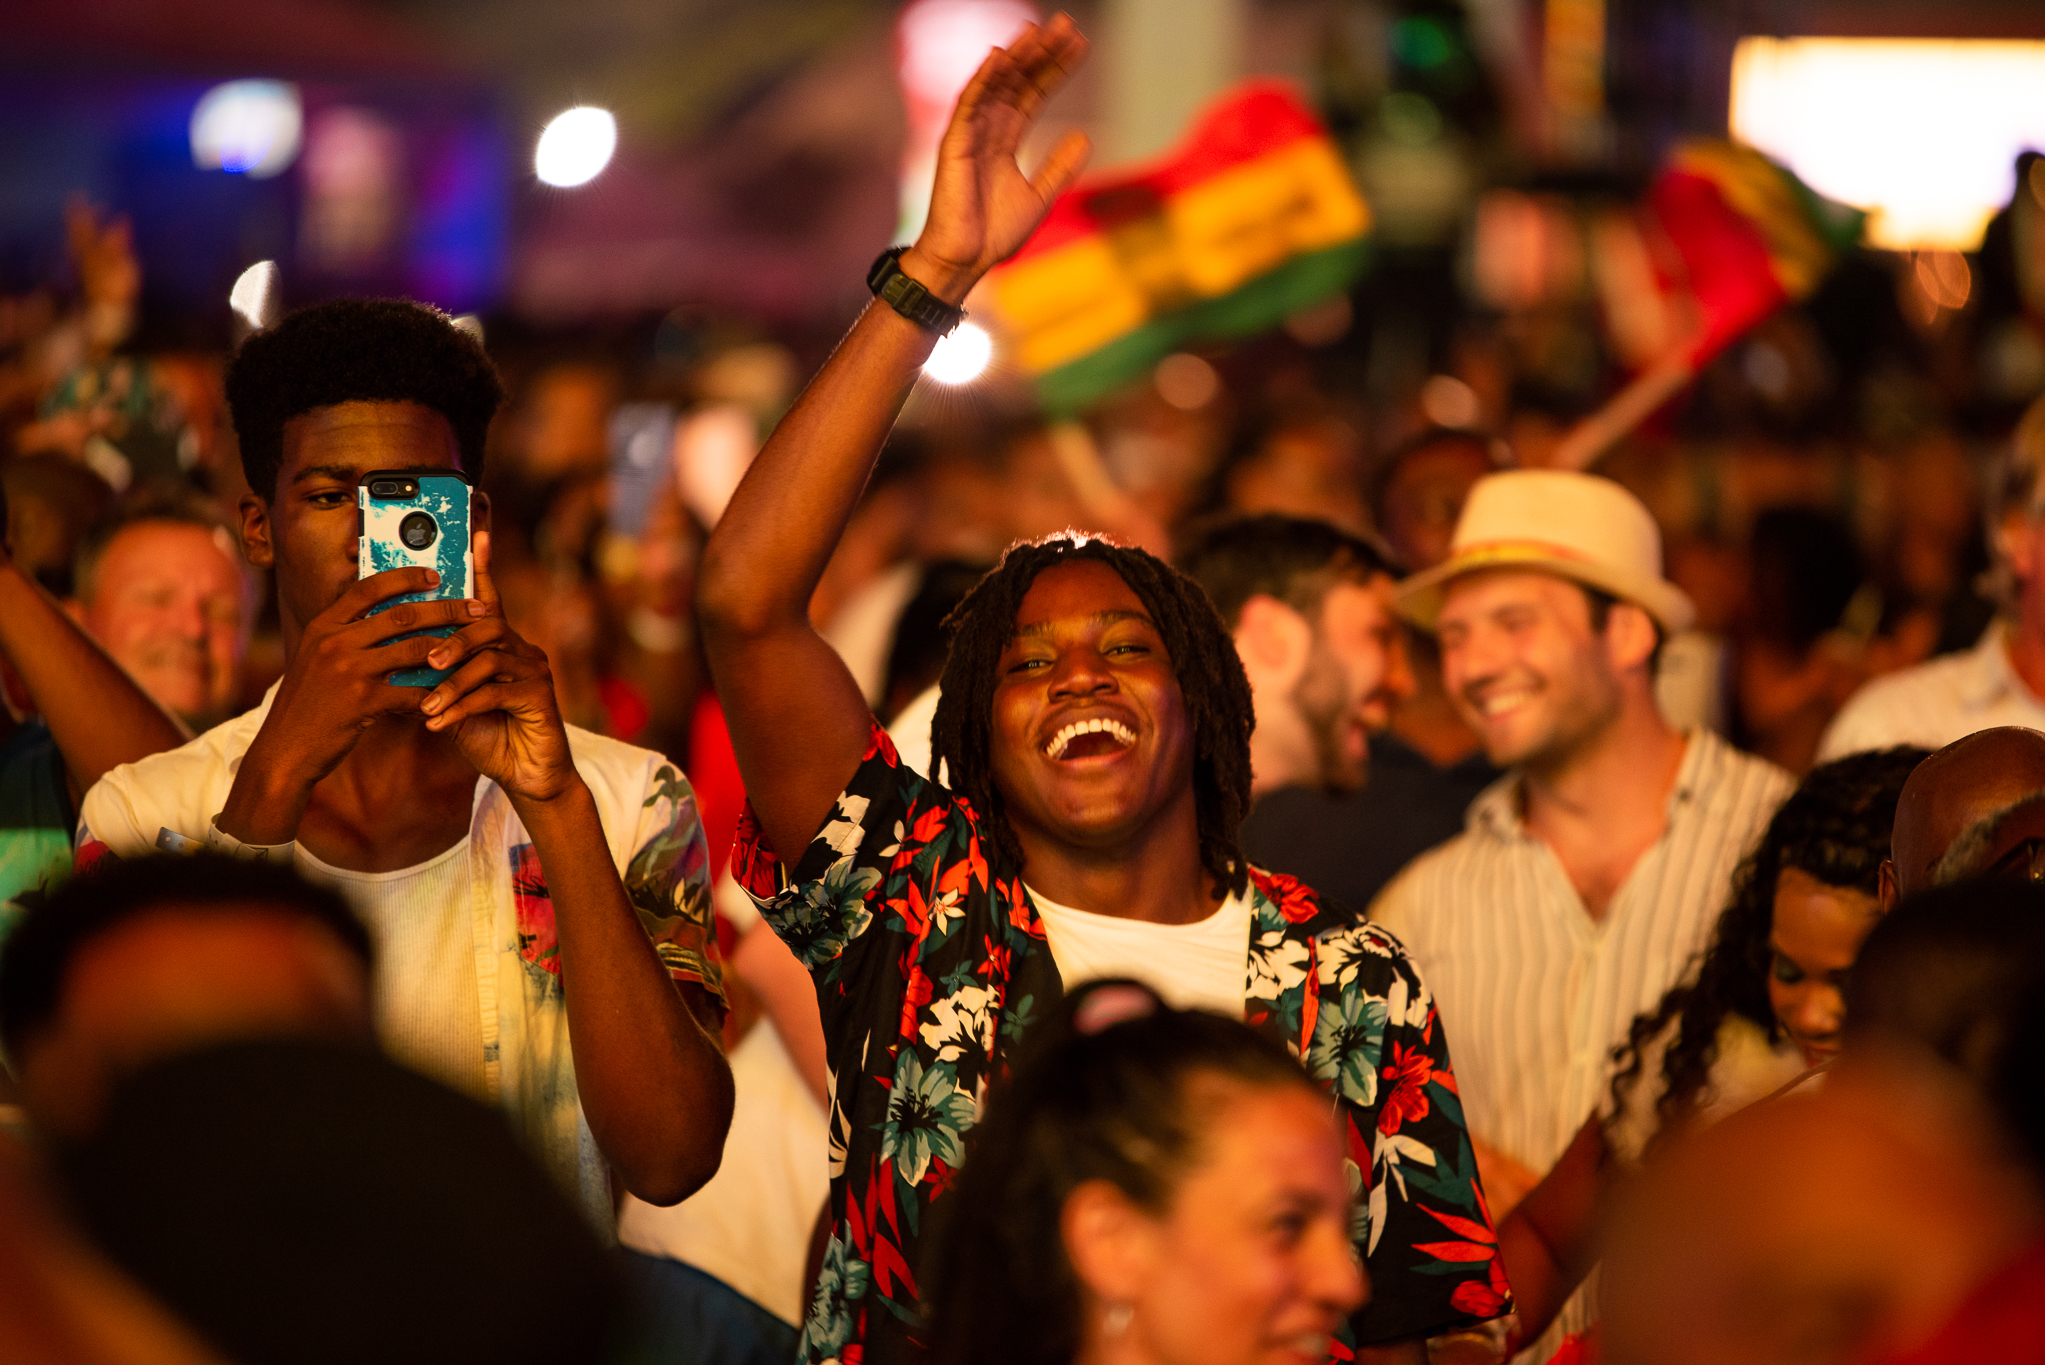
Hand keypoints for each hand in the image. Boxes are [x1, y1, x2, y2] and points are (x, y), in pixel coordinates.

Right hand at [224, 569, 484, 839]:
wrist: (285, 749)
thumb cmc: (309, 704)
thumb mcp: (316, 659)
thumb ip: (346, 636)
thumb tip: (389, 615)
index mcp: (323, 625)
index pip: (368, 588)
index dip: (405, 577)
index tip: (436, 574)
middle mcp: (334, 641)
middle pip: (402, 615)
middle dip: (447, 610)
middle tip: (479, 608)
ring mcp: (348, 671)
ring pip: (414, 649)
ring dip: (452, 648)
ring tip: (478, 647)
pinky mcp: (362, 702)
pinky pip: (412, 691)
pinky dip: (437, 692)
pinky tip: (455, 693)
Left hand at [418, 531, 580, 804]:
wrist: (525, 775)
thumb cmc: (487, 734)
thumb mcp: (453, 698)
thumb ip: (435, 674)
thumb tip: (394, 653)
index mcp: (500, 644)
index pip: (488, 599)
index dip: (484, 565)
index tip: (477, 533)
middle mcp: (522, 649)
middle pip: (487, 623)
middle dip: (452, 639)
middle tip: (425, 660)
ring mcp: (535, 671)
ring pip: (490, 658)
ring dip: (453, 681)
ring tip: (427, 703)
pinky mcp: (540, 697)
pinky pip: (496, 693)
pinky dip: (463, 707)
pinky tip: (439, 723)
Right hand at [903, 12, 1090, 302]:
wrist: (966, 260)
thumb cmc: (994, 235)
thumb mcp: (1040, 197)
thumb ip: (1059, 166)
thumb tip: (1085, 136)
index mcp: (1006, 140)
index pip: (1034, 94)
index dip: (1056, 69)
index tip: (1080, 45)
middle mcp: (988, 130)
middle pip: (1018, 81)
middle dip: (1041, 53)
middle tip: (1067, 26)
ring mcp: (970, 134)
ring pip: (995, 84)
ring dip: (1016, 56)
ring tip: (1039, 30)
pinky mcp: (954, 143)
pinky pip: (970, 103)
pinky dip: (984, 78)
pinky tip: (1000, 55)